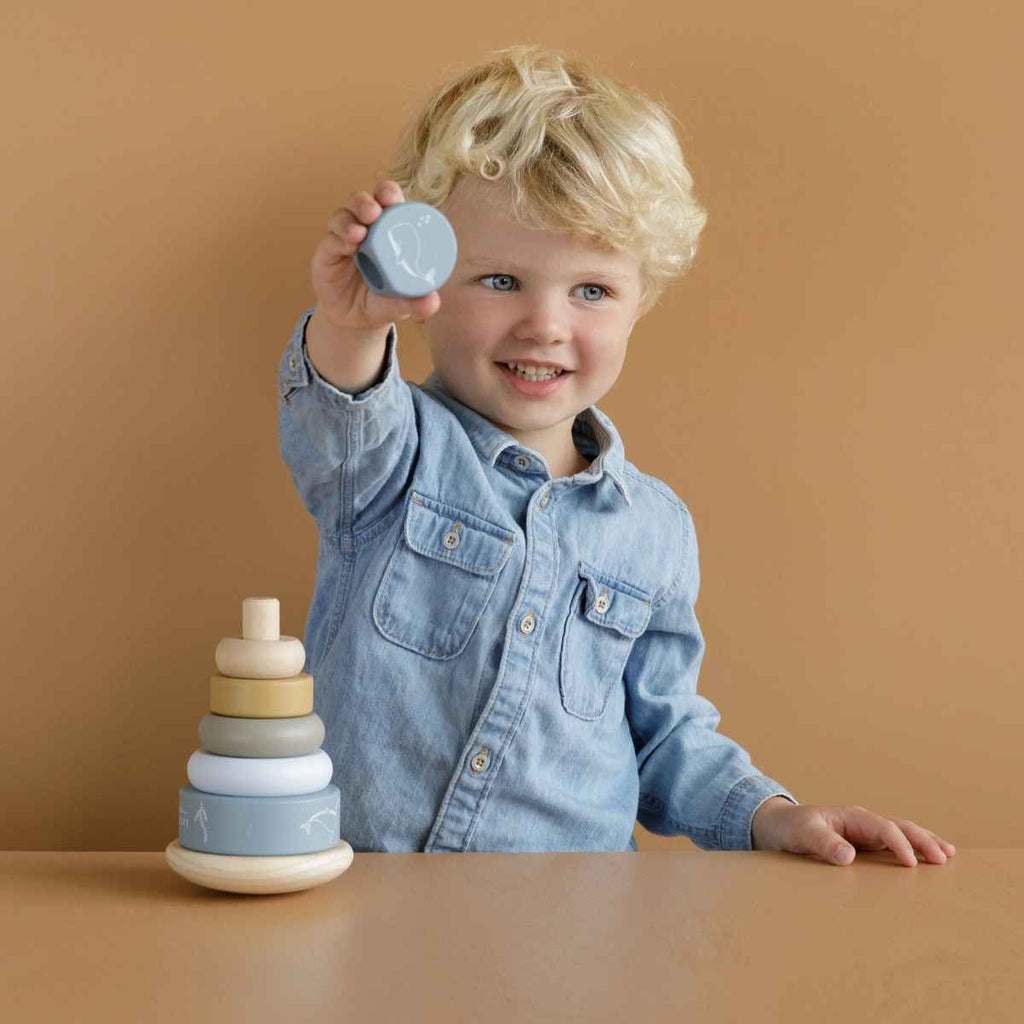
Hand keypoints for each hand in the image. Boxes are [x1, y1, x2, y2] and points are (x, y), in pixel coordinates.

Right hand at [311, 180, 440, 330]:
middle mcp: (364, 229)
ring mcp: (342, 239)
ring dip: (349, 220)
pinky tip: (348, 246)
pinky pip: (330, 241)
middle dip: (367, 201)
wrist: (353, 321)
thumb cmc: (381, 302)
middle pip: (362, 202)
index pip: (387, 202)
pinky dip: (338, 239)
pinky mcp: (326, 253)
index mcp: (387, 231)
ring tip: (359, 233)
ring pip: (342, 216)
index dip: (389, 193)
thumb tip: (433, 302)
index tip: (394, 198)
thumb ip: (416, 303)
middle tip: (374, 212)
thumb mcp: (400, 304)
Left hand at [750, 799, 956, 866]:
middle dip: (922, 840)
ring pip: (902, 834)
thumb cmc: (790, 828)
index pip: (882, 827)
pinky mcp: (865, 846)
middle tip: (944, 857)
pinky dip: (913, 851)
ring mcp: (866, 834)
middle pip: (900, 827)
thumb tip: (848, 856)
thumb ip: (822, 843)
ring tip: (948, 855)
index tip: (911, 863)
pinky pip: (893, 847)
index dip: (898, 843)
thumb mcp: (802, 834)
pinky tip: (928, 860)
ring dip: (924, 843)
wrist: (779, 827)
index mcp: (851, 817)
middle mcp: (863, 823)